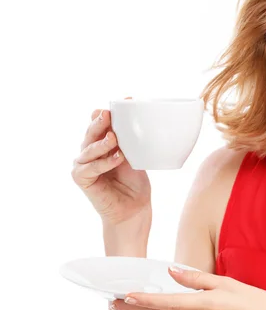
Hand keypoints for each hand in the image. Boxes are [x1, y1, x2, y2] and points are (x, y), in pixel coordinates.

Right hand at [71, 98, 151, 249]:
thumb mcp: (135, 156)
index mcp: (102, 142)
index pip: (101, 122)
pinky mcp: (82, 179)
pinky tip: (117, 158)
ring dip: (101, 143)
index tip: (127, 101)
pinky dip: (103, 163)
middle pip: (91, 132)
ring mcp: (84, 164)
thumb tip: (139, 119)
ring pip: (88, 149)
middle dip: (100, 122)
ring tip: (114, 138)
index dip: (110, 111)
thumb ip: (130, 141)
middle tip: (108, 114)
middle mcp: (90, 150)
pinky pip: (89, 168)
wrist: (134, 208)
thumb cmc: (135, 182)